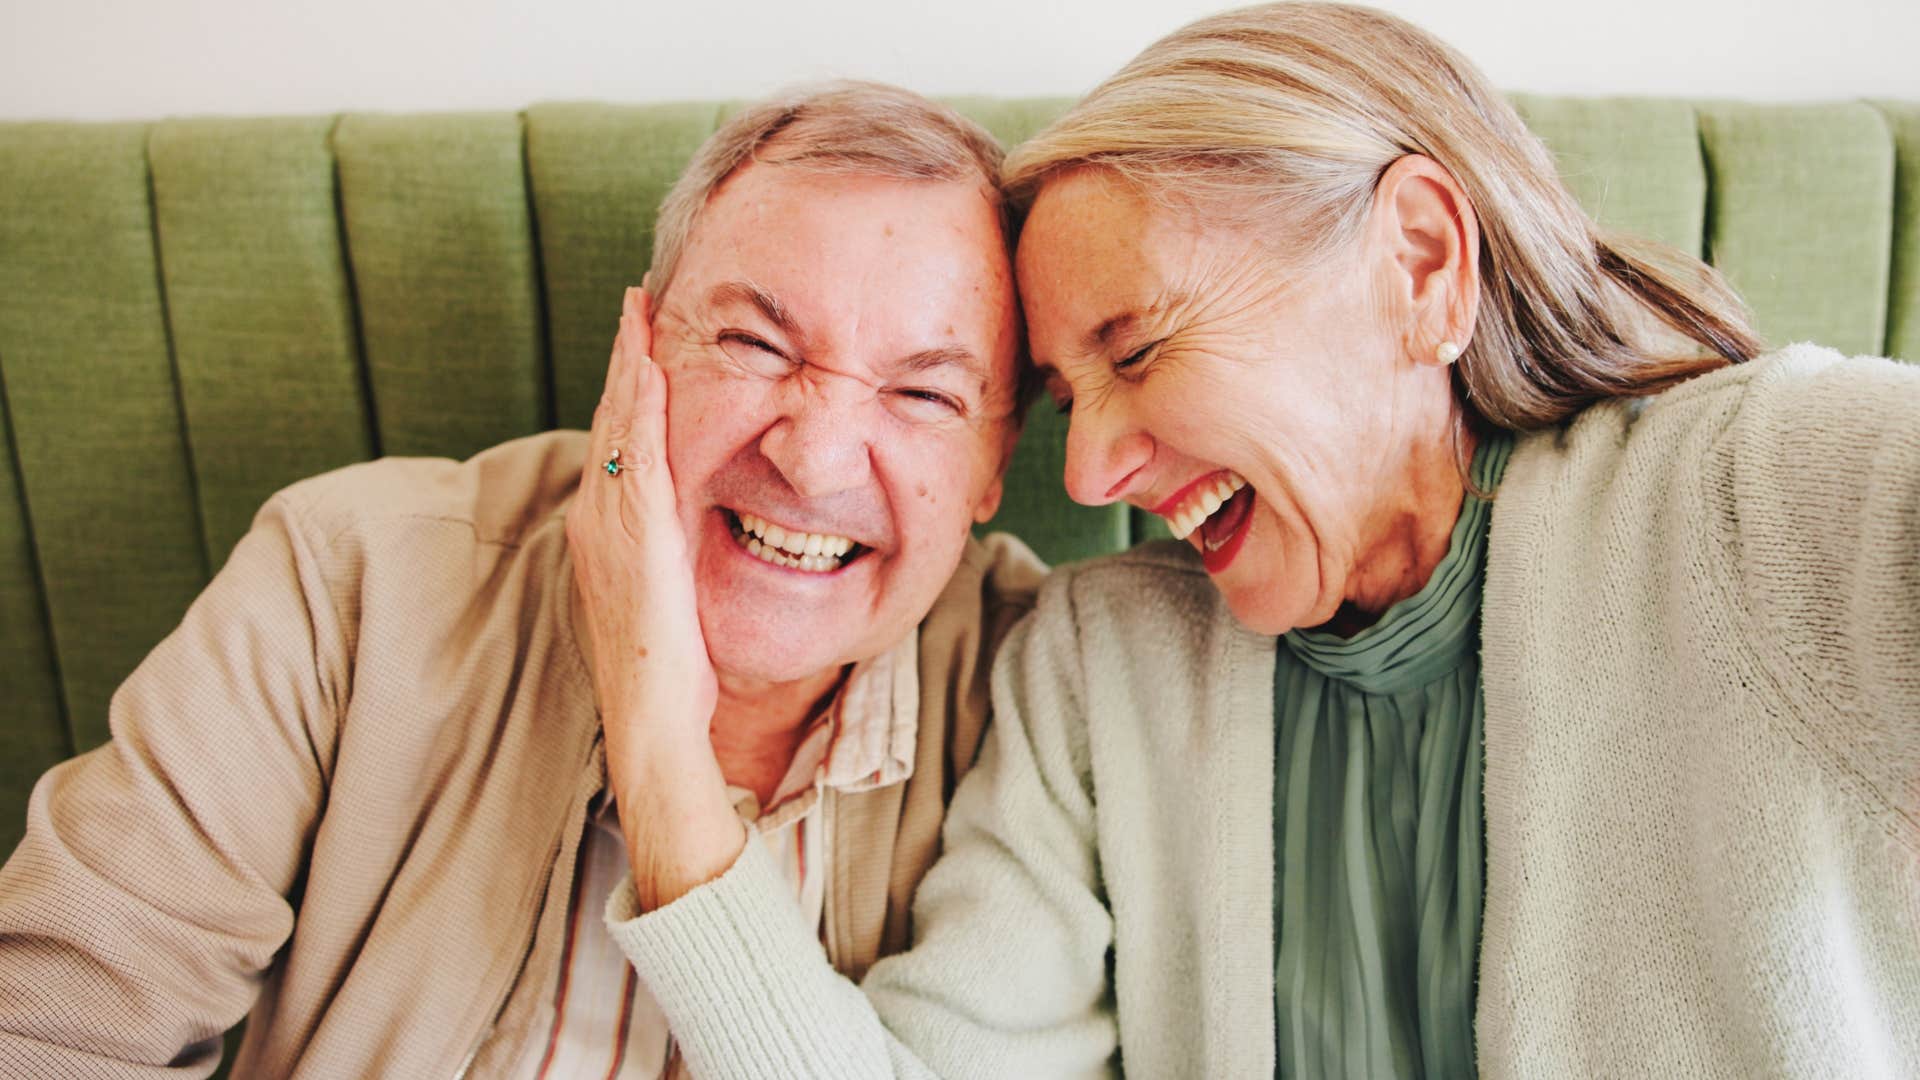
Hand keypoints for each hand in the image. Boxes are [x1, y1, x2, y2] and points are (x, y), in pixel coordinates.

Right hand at [565, 286, 742, 907]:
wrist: (653, 726)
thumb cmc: (673, 678)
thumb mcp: (676, 603)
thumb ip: (679, 563)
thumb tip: (701, 540)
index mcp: (609, 538)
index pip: (618, 446)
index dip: (626, 390)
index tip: (640, 340)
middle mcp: (598, 523)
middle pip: (609, 422)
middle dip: (621, 359)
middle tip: (634, 299)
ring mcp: (607, 527)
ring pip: (615, 425)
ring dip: (626, 363)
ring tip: (637, 308)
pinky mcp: (630, 535)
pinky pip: (632, 451)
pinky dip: (636, 401)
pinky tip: (648, 360)